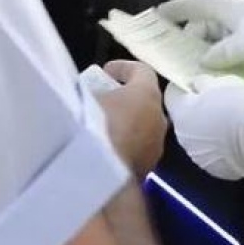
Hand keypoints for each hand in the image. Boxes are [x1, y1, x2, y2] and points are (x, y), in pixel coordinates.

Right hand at [96, 61, 167, 178]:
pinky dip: (126, 142)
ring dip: (127, 122)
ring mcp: (158, 142)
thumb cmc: (92, 128)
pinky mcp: (150, 164)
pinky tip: (106, 147)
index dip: (123, 67)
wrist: (102, 177)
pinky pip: (139, 146)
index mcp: (147, 94)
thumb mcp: (84, 100)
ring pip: (143, 125)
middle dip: (125, 97)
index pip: (142, 71)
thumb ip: (90, 92)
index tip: (105, 71)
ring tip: (102, 125)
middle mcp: (159, 116)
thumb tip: (90, 93)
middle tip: (102, 98)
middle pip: (144, 99)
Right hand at [156, 0, 243, 80]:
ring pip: (212, 41)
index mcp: (231, 8)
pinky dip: (214, 61)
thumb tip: (201, 62)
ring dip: (199, 52)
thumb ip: (226, 51)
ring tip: (184, 67)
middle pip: (201, 25)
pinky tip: (208, 74)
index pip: (196, 4)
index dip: (176, 9)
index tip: (155, 16)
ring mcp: (242, 34)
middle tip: (167, 54)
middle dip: (184, 37)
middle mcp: (234, 19)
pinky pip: (224, 53)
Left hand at [164, 75, 243, 181]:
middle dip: (194, 112)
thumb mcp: (221, 83)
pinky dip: (216, 147)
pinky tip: (232, 142)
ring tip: (227, 126)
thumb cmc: (241, 106)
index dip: (185, 89)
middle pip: (182, 119)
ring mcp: (196, 156)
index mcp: (181, 113)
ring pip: (195, 138)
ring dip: (204, 131)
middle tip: (215, 105)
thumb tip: (195, 85)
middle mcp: (182, 137)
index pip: (171, 95)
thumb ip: (202, 84)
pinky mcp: (212, 169)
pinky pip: (210, 153)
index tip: (199, 87)